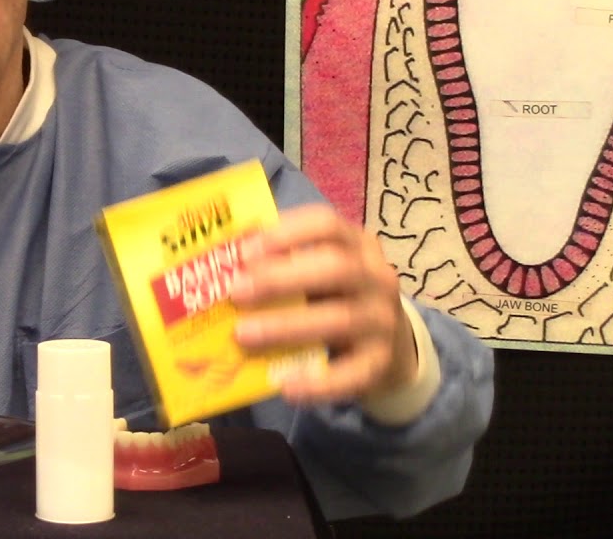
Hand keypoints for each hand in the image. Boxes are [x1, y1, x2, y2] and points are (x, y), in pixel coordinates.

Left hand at [229, 204, 416, 406]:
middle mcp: (376, 277)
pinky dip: (317, 382)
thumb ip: (283, 264)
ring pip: (339, 319)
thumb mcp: (319, 272)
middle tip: (236, 292)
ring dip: (286, 326)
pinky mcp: (382, 362)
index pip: (327, 225)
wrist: (392, 347)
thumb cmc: (337, 298)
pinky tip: (285, 386)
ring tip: (243, 335)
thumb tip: (220, 264)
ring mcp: (383, 320)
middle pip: (336, 268)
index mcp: (356, 245)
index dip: (287, 234)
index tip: (246, 250)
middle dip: (281, 279)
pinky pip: (352, 374)